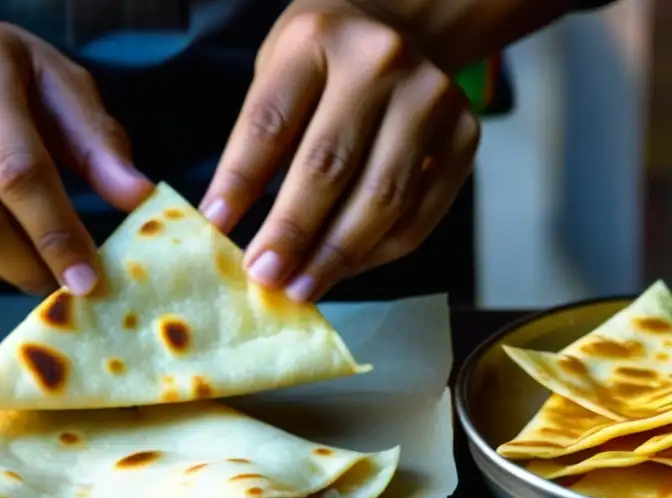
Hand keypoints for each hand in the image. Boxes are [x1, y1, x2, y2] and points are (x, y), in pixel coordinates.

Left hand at [200, 1, 480, 301]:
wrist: (400, 27)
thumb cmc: (322, 63)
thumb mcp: (277, 74)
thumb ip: (259, 144)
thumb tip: (233, 230)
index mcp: (316, 41)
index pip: (270, 124)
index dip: (239, 183)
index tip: (215, 230)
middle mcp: (379, 64)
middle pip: (328, 166)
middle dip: (292, 233)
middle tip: (265, 278)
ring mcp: (430, 99)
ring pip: (381, 198)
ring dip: (336, 256)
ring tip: (301, 289)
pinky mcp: (464, 136)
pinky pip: (418, 214)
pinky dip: (378, 253)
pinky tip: (344, 270)